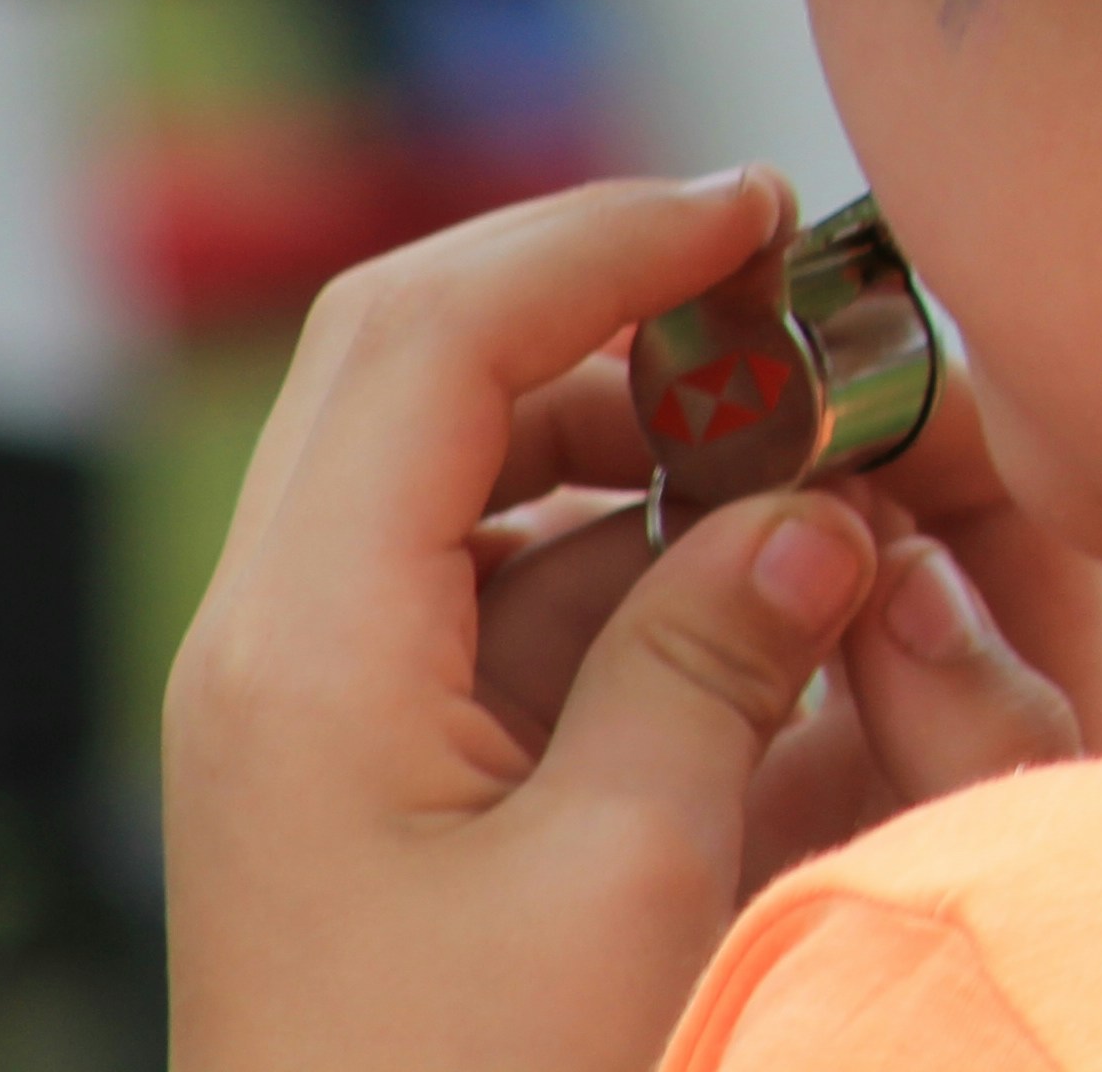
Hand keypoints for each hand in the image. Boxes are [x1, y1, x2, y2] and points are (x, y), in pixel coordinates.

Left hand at [165, 173, 1101, 1071]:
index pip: (429, 335)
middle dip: (617, 308)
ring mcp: (318, 701)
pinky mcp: (369, 760)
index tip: (758, 220)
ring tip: (805, 463)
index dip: (598, 243)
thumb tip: (819, 513)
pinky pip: (493, 581)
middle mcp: (282, 646)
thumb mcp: (624, 881)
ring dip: (637, 434)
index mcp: (310, 652)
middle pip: (424, 362)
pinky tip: (754, 589)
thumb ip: (721, 656)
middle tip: (788, 305)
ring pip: (467, 467)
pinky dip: (625, 547)